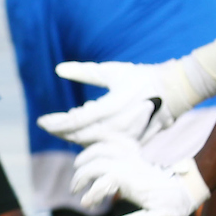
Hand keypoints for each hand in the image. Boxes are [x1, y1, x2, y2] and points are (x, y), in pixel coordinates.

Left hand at [38, 35, 215, 145]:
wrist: (174, 91)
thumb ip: (84, 71)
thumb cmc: (142, 78)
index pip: (73, 121)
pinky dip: (93, 141)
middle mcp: (114, 128)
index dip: (55, 123)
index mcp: (108, 109)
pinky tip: (88, 132)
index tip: (41, 121)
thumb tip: (58, 69)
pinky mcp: (132, 143)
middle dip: (62, 132)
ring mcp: (124, 138)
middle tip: (50, 125)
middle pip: (79, 137)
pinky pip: (105, 147)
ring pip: (91, 144)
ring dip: (76, 138)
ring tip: (65, 128)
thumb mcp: (112, 72)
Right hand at [70, 141, 210, 215]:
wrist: (191, 184)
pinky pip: (116, 140)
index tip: (85, 205)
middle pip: (97, 162)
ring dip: (86, 157)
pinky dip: (102, 141)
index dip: (91, 193)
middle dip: (81, 176)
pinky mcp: (136, 154)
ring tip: (78, 169)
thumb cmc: (176, 204)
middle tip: (75, 191)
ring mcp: (133, 158)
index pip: (104, 181)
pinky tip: (94, 148)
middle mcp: (131, 166)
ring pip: (103, 148)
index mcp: (134, 181)